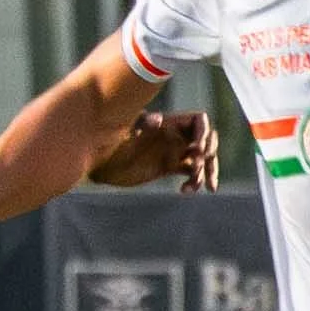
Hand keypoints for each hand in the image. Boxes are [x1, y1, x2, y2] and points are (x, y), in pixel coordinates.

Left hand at [88, 109, 217, 192]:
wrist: (100, 163)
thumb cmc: (110, 143)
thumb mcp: (125, 132)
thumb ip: (142, 123)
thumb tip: (158, 119)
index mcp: (168, 123)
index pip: (198, 121)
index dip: (204, 132)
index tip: (197, 150)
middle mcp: (174, 135)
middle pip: (207, 139)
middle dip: (209, 154)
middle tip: (197, 168)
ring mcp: (173, 151)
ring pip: (203, 159)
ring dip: (207, 172)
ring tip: (196, 187)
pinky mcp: (168, 167)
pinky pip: (191, 173)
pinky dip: (195, 183)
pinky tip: (185, 191)